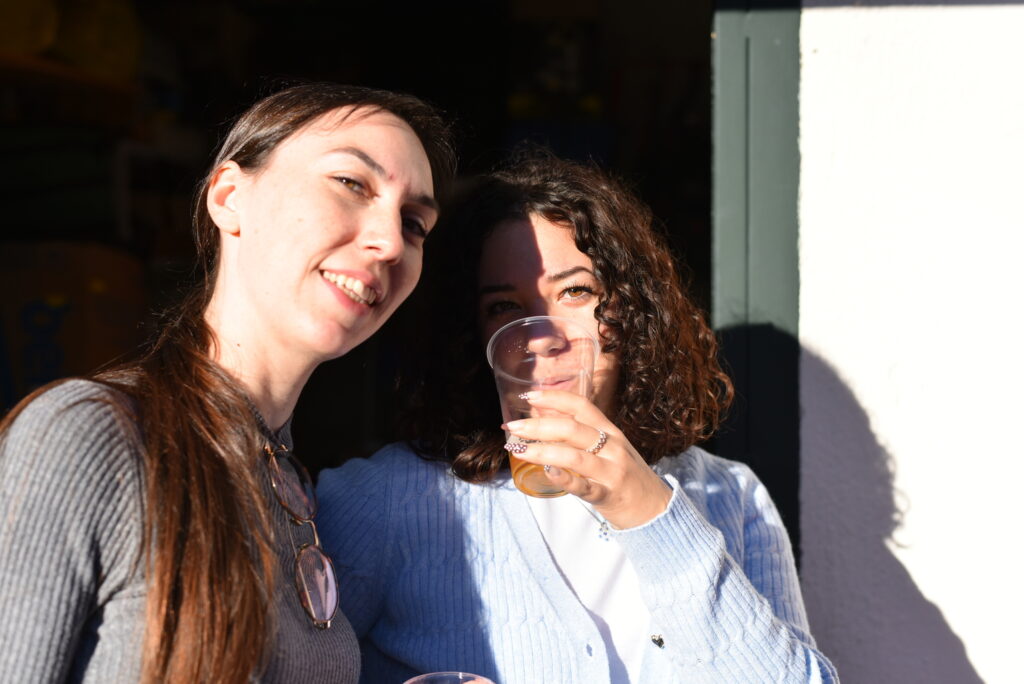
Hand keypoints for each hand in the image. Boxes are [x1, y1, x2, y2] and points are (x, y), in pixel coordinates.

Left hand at [503, 390, 671, 528]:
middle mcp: (612, 447)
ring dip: (543, 451)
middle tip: (513, 427)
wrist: (655, 509)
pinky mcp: (608, 495)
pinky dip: (565, 479)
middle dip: (539, 426)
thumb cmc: (625, 476)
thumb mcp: (609, 448)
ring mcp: (612, 471)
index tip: (528, 395)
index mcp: (611, 431)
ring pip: (574, 456)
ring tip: (519, 449)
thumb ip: (580, 434)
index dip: (554, 398)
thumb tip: (542, 417)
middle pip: (573, 429)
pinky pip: (584, 486)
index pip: (582, 406)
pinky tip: (548, 473)